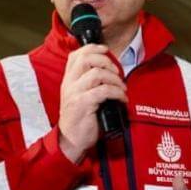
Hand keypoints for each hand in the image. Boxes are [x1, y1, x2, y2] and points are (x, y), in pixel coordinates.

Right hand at [57, 44, 126, 162]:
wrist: (70, 141)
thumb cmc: (79, 120)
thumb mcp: (78, 97)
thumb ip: (86, 83)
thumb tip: (107, 71)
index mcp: (68, 80)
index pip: (76, 55)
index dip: (92, 48)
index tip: (106, 50)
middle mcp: (69, 84)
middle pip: (86, 59)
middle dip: (106, 61)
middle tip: (116, 72)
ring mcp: (75, 93)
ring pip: (97, 73)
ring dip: (114, 79)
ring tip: (121, 88)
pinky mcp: (83, 104)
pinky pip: (104, 91)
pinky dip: (117, 92)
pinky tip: (122, 98)